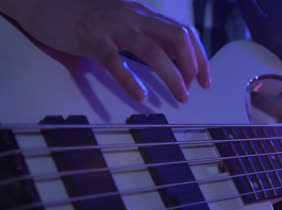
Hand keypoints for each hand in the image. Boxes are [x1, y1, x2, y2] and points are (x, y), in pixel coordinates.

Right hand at [1, 0, 210, 101]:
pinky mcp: (91, 38)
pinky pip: (114, 60)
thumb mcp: (124, 23)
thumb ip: (147, 36)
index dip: (199, 57)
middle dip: (192, 64)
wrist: (43, 1)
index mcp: (144, 15)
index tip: (206, 81)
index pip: (183, 33)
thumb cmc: (86, 16)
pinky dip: (129, 79)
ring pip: (152, 49)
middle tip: (195, 89)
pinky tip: (140, 96)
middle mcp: (134, 17)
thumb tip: (174, 59)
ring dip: (171, 75)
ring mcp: (113, 26)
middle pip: (176, 37)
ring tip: (180, 97)